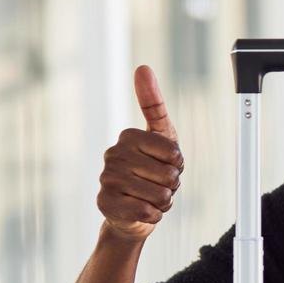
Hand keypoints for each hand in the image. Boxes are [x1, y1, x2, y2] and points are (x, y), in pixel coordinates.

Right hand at [97, 65, 184, 241]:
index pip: (174, 153)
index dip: (178, 164)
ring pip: (160, 195)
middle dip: (171, 185)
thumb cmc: (150, 170)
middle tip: (156, 183)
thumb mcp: (161, 135)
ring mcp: (106, 179)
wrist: (133, 210)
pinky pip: (147, 212)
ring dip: (163, 201)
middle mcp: (113, 155)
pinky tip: (142, 210)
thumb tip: (142, 67)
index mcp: (128, 136)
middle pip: (169, 175)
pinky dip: (153, 215)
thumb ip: (154, 103)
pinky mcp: (105, 204)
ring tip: (149, 196)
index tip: (165, 164)